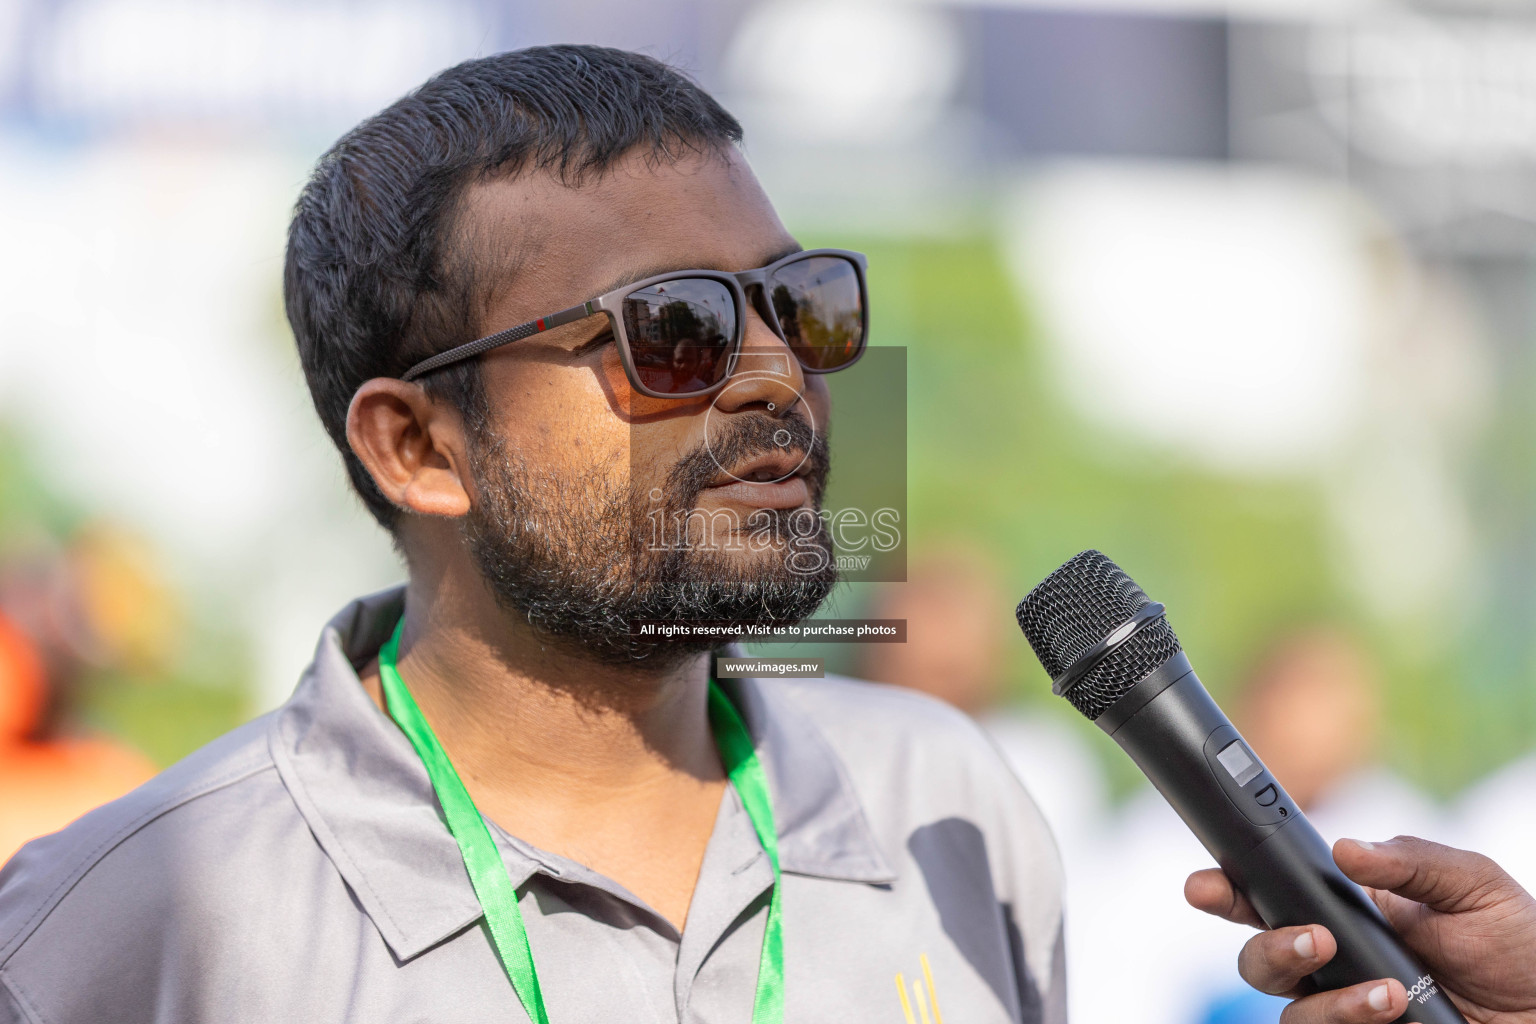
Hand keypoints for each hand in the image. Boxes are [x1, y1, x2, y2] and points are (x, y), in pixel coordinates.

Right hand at [1185, 835, 1535, 1023]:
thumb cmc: (1521, 948)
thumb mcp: (1475, 885)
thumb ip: (1411, 860)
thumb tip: (1346, 850)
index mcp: (1347, 912)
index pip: (1268, 897)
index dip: (1225, 889)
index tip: (1207, 884)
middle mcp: (1336, 965)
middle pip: (1257, 960)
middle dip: (1268, 947)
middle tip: (1314, 940)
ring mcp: (1349, 1012)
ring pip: (1288, 1011)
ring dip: (1327, 1000)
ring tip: (1386, 992)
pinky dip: (1347, 1021)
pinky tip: (1390, 1011)